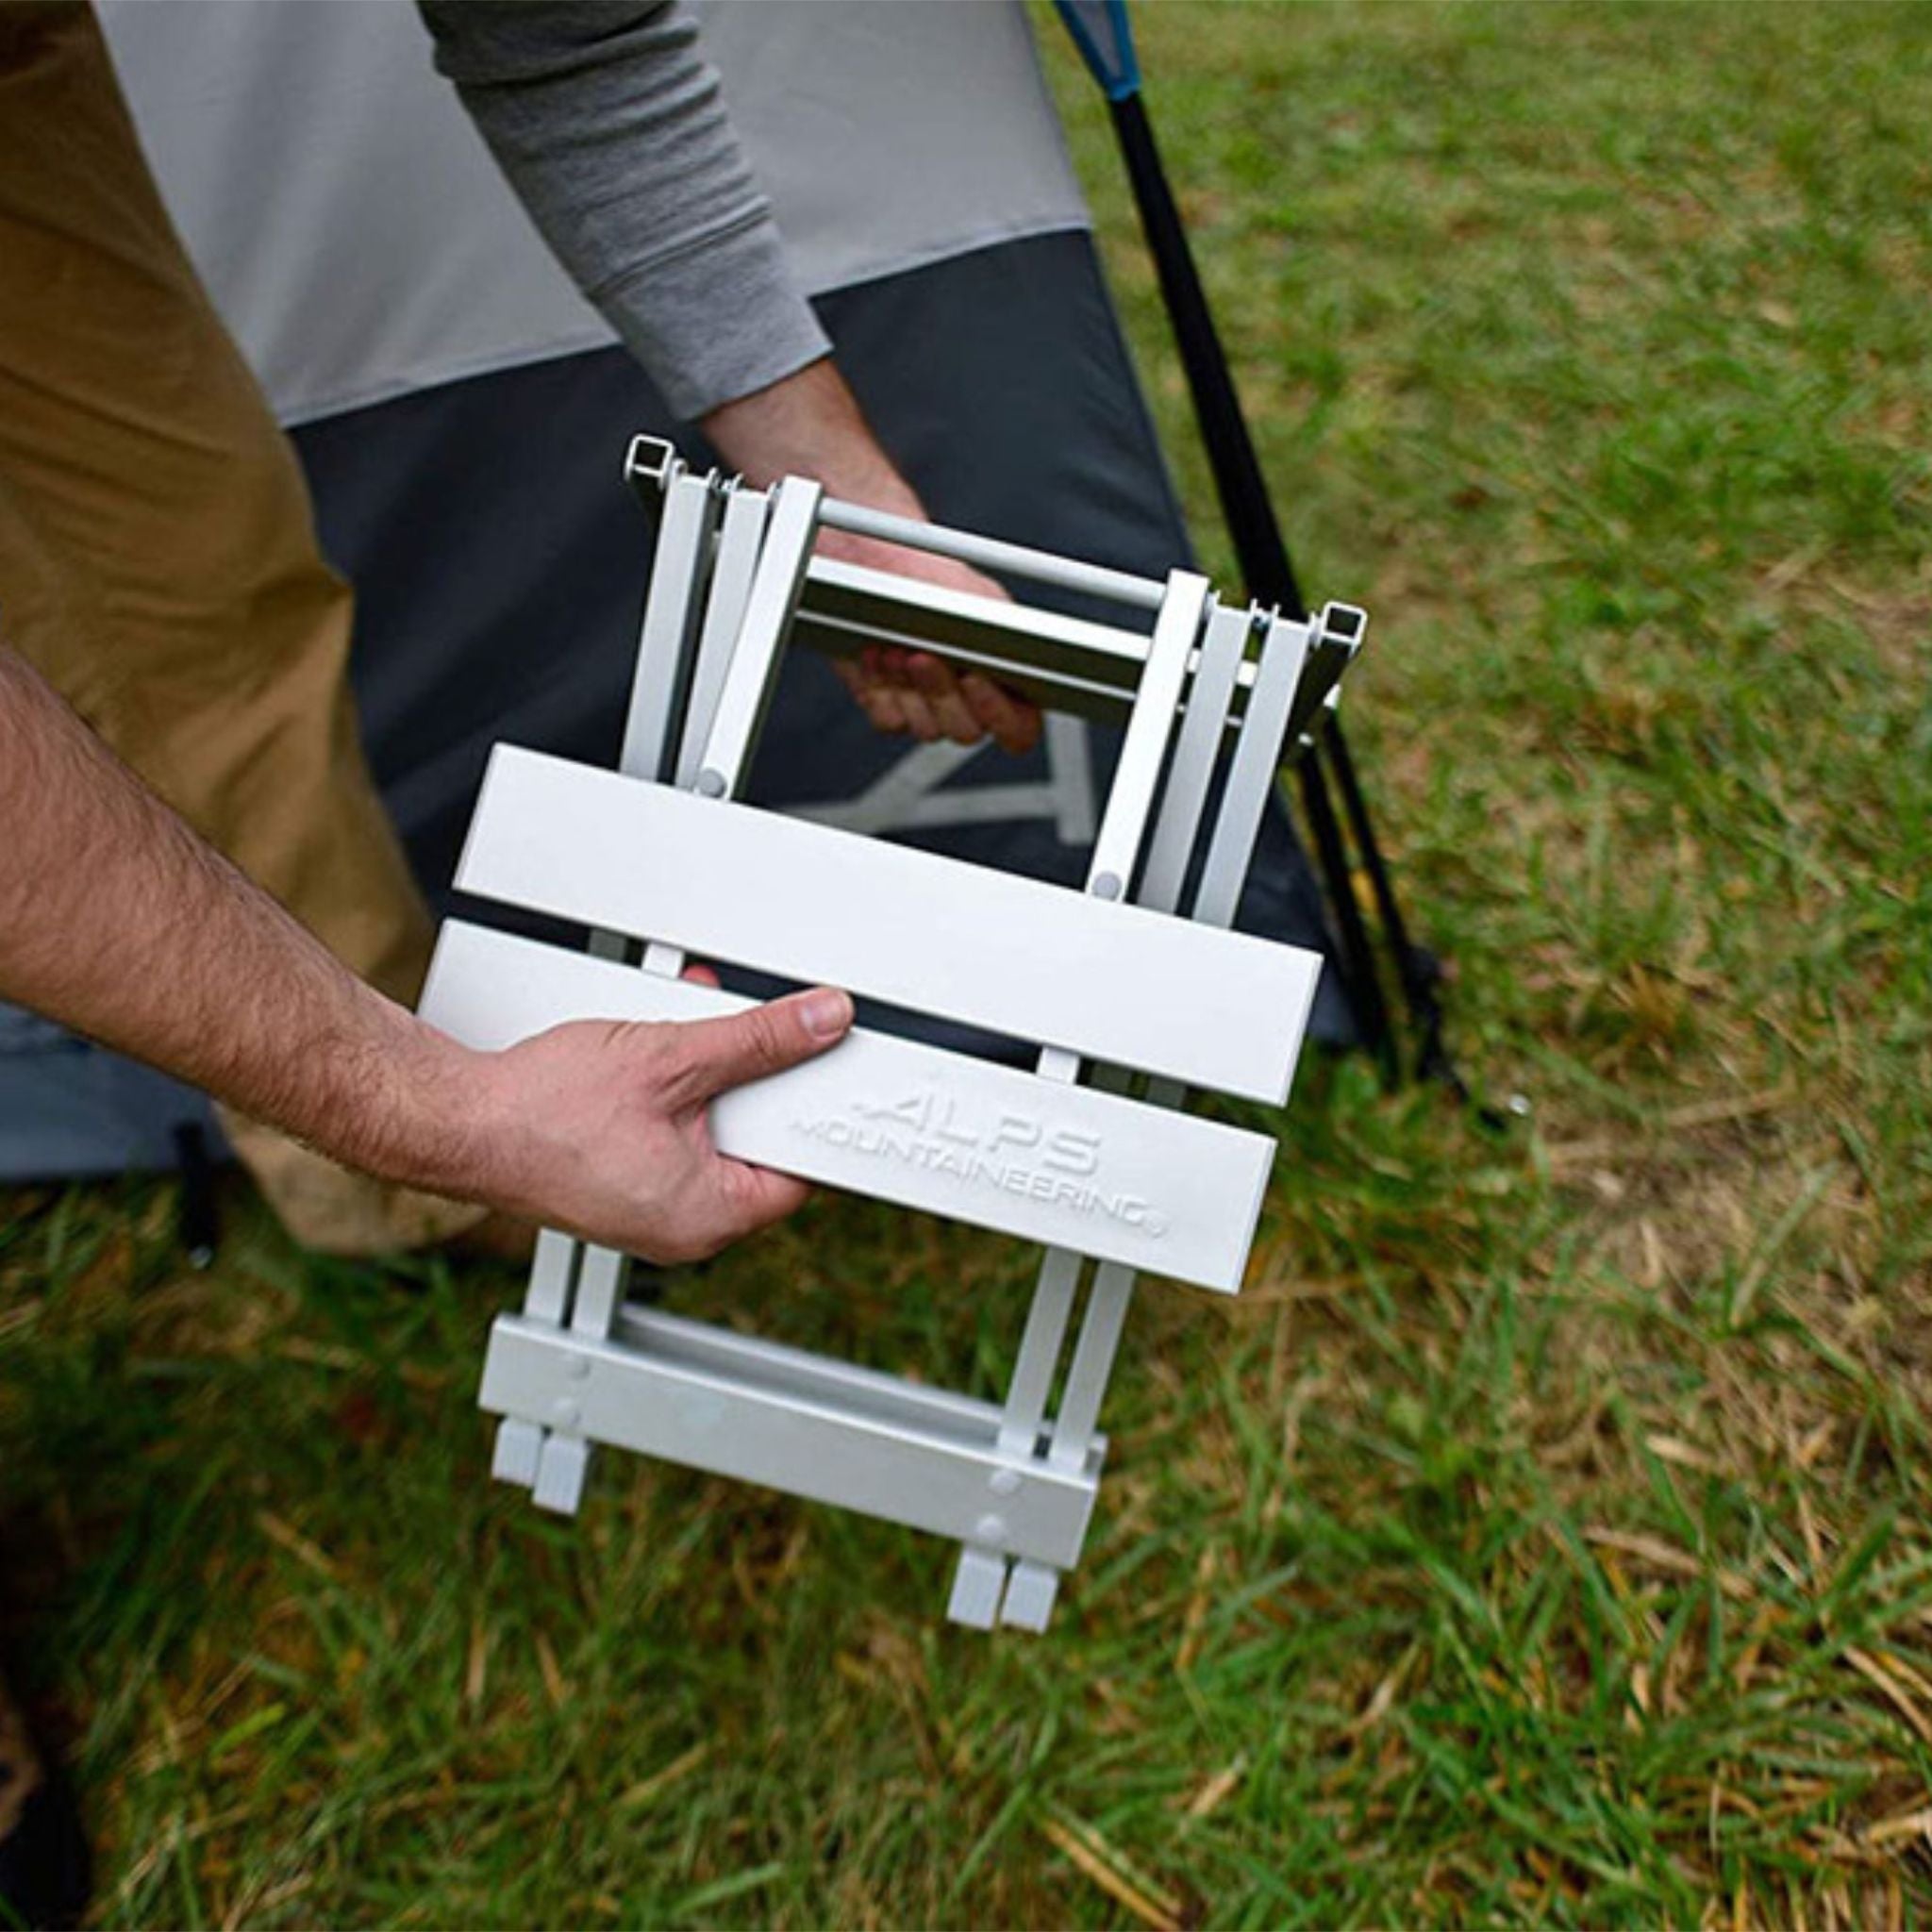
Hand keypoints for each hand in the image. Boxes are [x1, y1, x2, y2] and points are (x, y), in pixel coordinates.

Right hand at [459, 984, 853, 1263]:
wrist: (458, 1120)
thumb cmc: (542, 1111)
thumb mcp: (673, 1058)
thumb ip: (759, 1040)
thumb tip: (821, 1024)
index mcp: (712, 1215)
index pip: (802, 1165)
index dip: (808, 1107)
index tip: (819, 1064)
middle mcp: (685, 1227)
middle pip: (754, 1142)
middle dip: (746, 1077)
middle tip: (734, 1035)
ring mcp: (650, 1211)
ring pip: (707, 1133)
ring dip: (702, 1076)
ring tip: (674, 1042)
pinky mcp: (620, 1187)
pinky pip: (668, 1139)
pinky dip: (667, 1094)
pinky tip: (645, 1062)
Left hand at [699, 359, 1041, 755]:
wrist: (867, 559)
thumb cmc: (926, 569)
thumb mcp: (977, 597)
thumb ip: (1003, 635)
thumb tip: (1016, 658)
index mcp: (1006, 672)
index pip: (1021, 725)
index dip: (1002, 713)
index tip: (975, 678)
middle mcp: (968, 694)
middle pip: (968, 731)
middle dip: (942, 691)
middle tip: (924, 654)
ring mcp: (928, 702)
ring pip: (927, 728)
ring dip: (907, 685)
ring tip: (894, 643)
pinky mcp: (889, 702)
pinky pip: (890, 719)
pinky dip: (880, 686)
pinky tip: (875, 653)